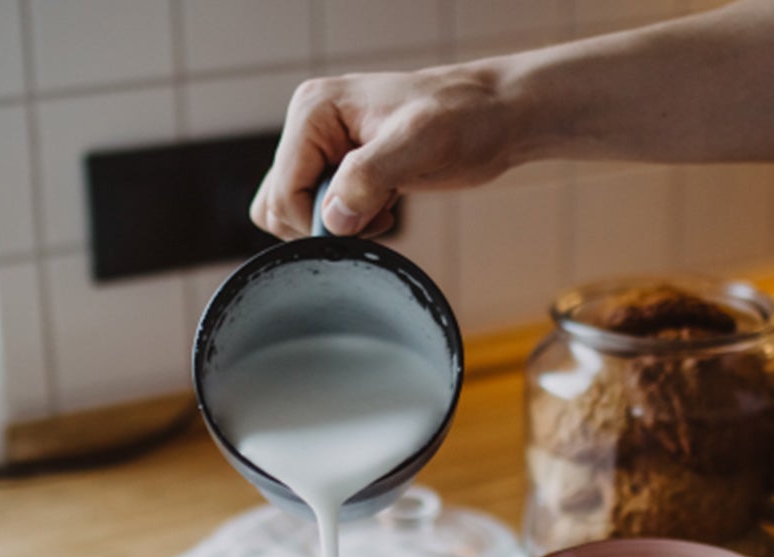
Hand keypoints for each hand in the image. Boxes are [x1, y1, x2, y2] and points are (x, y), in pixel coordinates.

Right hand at [250, 63, 520, 238]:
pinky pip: (324, 213)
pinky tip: (385, 210)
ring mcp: (326, 150)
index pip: (282, 191)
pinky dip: (350, 224)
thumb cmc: (463, 119)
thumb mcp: (419, 144)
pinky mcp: (345, 169)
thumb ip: (369, 177)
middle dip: (323, 225)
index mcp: (314, 112)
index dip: (317, 223)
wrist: (494, 118)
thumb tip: (332, 219)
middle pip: (279, 205)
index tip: (364, 221)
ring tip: (379, 212)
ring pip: (297, 212)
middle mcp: (311, 128)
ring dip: (336, 228)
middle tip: (372, 216)